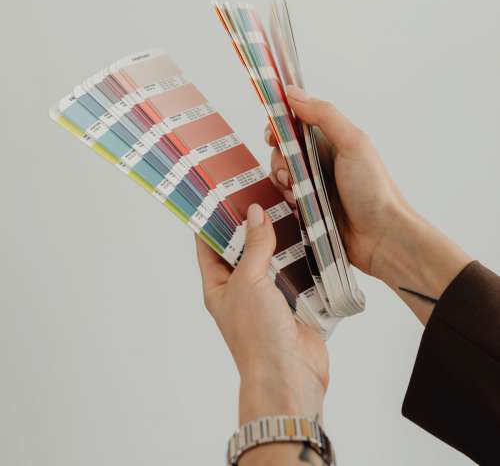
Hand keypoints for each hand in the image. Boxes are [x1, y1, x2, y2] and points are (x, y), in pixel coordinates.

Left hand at [196, 203, 328, 426]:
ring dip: (282, 240)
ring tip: (289, 208)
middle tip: (263, 194)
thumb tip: (255, 213)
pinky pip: (299, 274)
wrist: (290, 378)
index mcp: (219, 286)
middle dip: (254, 225)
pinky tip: (310, 237)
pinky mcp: (295, 304)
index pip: (210, 245)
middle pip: (245, 249)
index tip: (223, 192)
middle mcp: (242, 290)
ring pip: (274, 259)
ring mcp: (269, 297)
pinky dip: (304, 258)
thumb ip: (255, 246)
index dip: (214, 220)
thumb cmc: (258, 337)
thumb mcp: (250, 282)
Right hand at [268, 85, 470, 323]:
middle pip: (283, 149)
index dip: (280, 125)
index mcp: (332, 141)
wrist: (384, 239)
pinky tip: (297, 205)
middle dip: (279, 156)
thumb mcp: (353, 143)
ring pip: (281, 174)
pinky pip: (284, 199)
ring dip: (282, 179)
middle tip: (290, 170)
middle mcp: (321, 161)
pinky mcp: (308, 210)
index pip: (297, 123)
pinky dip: (285, 199)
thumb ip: (324, 115)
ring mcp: (314, 186)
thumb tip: (293, 92)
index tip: (272, 133)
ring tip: (297, 191)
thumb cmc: (374, 189)